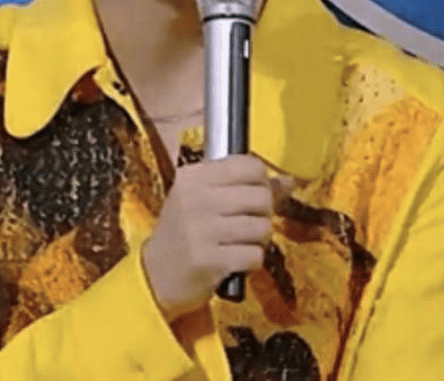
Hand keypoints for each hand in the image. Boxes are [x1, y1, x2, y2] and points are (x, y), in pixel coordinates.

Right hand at [142, 154, 293, 320]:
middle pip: (261, 196)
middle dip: (264, 213)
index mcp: (193, 177)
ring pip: (262, 227)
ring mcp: (200, 230)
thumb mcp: (205, 201)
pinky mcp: (208, 260)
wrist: (155, 278)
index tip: (254, 194)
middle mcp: (194, 199)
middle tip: (249, 224)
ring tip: (241, 244)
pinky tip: (234, 262)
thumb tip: (288, 181)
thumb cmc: (186, 234)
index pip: (249, 165)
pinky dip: (251, 261)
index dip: (262, 181)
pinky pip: (255, 255)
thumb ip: (244, 186)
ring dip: (259, 240)